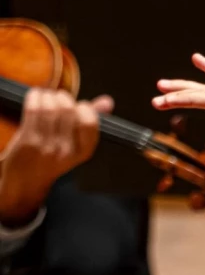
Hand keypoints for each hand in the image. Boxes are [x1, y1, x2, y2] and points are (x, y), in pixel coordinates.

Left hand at [0, 89, 109, 227]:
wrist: (28, 178)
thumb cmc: (53, 157)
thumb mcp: (77, 144)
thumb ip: (92, 121)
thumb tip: (108, 101)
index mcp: (84, 151)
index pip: (90, 122)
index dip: (84, 107)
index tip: (78, 106)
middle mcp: (67, 150)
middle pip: (68, 110)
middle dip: (63, 97)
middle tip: (58, 98)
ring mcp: (47, 145)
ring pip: (50, 107)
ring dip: (47, 96)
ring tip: (46, 97)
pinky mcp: (29, 140)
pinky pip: (34, 109)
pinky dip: (35, 97)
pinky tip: (35, 97)